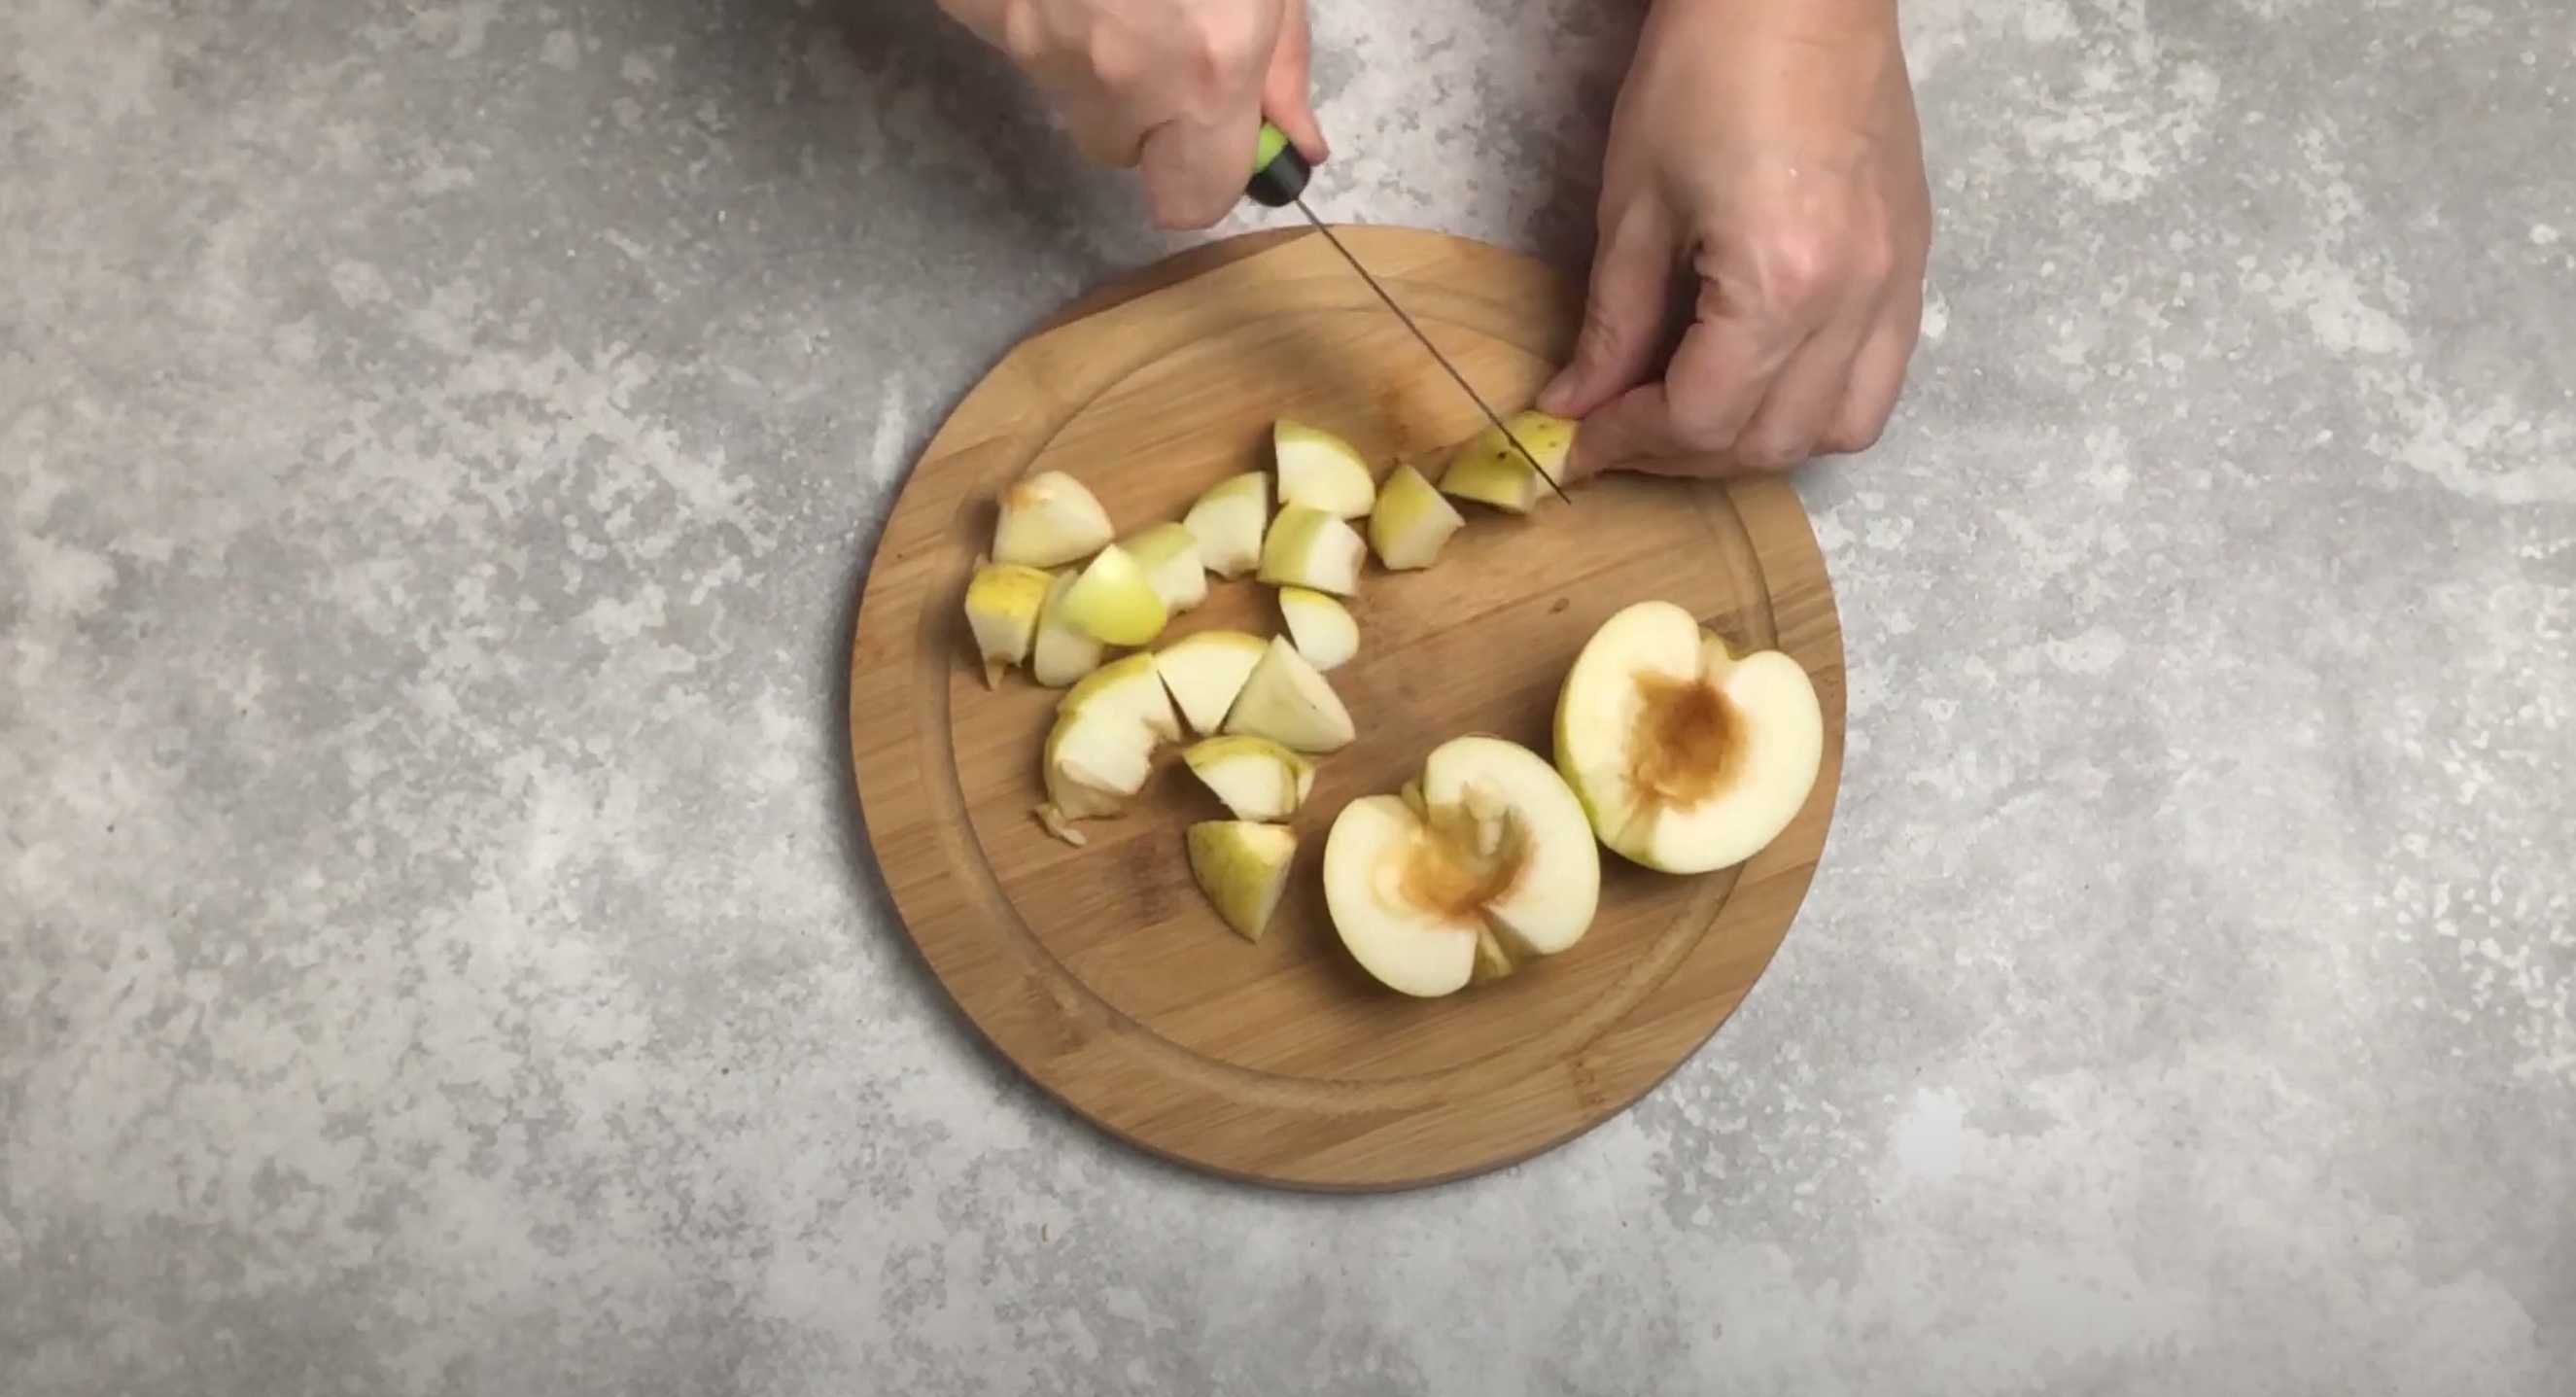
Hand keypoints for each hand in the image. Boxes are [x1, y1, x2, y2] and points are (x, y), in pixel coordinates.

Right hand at [938, 0, 1326, 229]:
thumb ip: (1280, 58)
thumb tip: (1294, 139)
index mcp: (1207, 66)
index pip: (1190, 201)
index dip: (1203, 178)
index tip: (1215, 139)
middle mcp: (1117, 72)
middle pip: (1119, 150)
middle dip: (1146, 107)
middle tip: (1163, 24)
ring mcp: (1033, 41)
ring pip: (1065, 91)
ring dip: (1091, 52)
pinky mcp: (975, 11)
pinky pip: (1013, 38)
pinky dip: (1035, 11)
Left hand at [1538, 0, 1930, 478]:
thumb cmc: (1705, 72)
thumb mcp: (1634, 205)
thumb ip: (1611, 322)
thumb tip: (1576, 404)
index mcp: (1779, 284)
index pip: (1702, 418)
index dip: (1628, 441)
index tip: (1578, 440)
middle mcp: (1852, 301)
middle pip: (1770, 442)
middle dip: (1685, 454)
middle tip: (1621, 431)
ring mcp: (1895, 286)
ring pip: (1840, 429)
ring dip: (1760, 443)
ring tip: (1695, 414)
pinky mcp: (1912, 265)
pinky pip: (1880, 378)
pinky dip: (1818, 404)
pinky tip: (1761, 378)